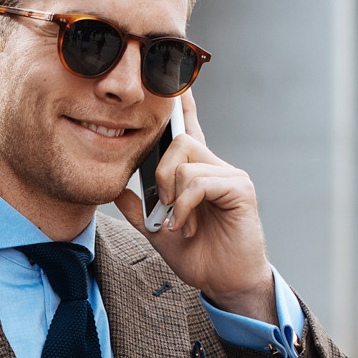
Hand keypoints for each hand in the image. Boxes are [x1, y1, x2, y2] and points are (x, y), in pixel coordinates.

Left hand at [115, 88, 275, 322]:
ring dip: (172, 196)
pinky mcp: (240, 189)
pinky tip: (186, 226)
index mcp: (195, 173)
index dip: (182, 103)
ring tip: (177, 222)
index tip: (175, 75)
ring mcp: (230, 175)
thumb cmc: (198, 255)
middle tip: (161, 206)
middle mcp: (215, 166)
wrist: (224, 282)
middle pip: (179, 140)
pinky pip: (200, 182)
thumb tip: (118, 192)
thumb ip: (139, 210)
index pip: (187, 129)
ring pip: (187, 162)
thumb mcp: (157, 232)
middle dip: (160, 173)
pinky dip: (185, 206)